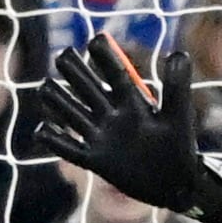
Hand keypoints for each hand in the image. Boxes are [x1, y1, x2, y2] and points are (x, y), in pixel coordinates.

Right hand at [28, 41, 221, 222]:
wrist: (175, 184)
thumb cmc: (179, 147)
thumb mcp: (178, 116)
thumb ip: (177, 87)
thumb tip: (179, 53)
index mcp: (133, 103)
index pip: (115, 75)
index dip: (106, 57)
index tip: (97, 38)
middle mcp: (112, 116)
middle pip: (88, 89)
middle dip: (76, 72)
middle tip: (64, 55)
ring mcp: (101, 137)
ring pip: (72, 114)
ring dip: (58, 101)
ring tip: (46, 87)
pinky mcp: (94, 161)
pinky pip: (68, 150)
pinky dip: (55, 141)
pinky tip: (43, 130)